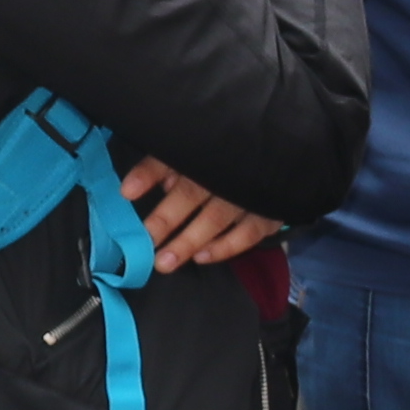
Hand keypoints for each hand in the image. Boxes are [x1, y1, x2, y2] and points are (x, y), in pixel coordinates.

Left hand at [117, 157, 281, 274]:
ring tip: (165, 261)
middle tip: (145, 241)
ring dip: (190, 240)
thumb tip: (145, 187)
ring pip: (216, 218)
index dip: (149, 173)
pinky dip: (227, 247)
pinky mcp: (268, 211)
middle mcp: (225, 171)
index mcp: (203, 152)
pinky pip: (249, 233)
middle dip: (166, 219)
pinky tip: (203, 258)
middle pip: (192, 193)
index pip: (171, 159)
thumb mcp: (193, 148)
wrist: (282, 152)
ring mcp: (248, 193)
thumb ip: (165, 165)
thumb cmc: (227, 153)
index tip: (126, 192)